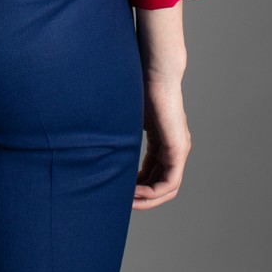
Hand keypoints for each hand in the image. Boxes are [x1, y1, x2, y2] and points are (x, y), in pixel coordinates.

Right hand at [132, 3, 190, 209]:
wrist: (153, 70)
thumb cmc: (137, 85)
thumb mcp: (125, 117)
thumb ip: (118, 132)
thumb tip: (93, 138)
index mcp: (162, 140)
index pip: (153, 173)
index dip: (137, 186)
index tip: (119, 189)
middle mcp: (173, 147)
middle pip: (160, 184)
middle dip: (142, 197)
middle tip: (121, 201)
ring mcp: (178, 148)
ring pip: (167, 187)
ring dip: (147, 198)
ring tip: (126, 200)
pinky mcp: (178, 148)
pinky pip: (170, 182)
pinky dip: (154, 192)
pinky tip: (136, 193)